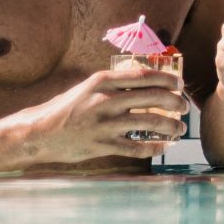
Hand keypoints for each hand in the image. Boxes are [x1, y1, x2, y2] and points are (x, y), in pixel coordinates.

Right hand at [19, 65, 190, 161]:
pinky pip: (136, 147)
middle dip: (175, 102)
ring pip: (149, 122)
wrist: (39, 133)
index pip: (144, 75)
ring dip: (170, 126)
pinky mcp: (101, 145)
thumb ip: (114, 84)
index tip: (180, 84)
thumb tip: (146, 79)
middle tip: (184, 106)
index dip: (167, 79)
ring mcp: (104, 124)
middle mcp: (105, 100)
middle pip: (153, 97)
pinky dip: (154, 148)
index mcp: (102, 81)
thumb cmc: (66, 108)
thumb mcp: (88, 87)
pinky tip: (163, 147)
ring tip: (180, 128)